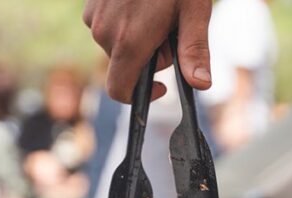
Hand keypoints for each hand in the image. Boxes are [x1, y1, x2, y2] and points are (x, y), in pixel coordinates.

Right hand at [83, 0, 211, 102]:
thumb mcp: (194, 11)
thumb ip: (195, 50)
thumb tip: (200, 84)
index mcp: (129, 41)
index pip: (119, 90)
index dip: (140, 95)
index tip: (162, 86)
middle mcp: (104, 32)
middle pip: (125, 65)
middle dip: (150, 57)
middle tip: (171, 28)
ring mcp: (94, 16)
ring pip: (117, 44)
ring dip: (138, 38)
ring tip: (158, 10)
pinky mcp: (91, 3)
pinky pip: (108, 25)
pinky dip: (126, 22)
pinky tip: (142, 2)